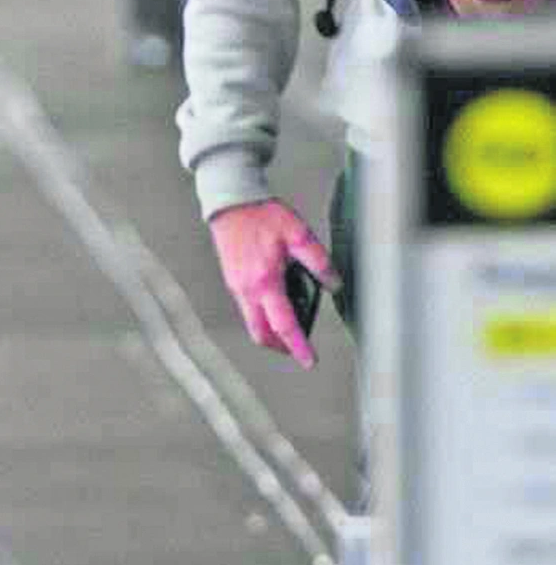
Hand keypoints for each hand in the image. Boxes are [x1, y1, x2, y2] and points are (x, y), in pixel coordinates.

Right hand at [208, 198, 339, 369]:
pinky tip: (277, 303)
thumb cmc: (263, 216)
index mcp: (265, 282)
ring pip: (253, 323)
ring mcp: (236, 287)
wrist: (231, 204)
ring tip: (291, 325)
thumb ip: (318, 262)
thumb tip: (333, 285)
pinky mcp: (232, 281)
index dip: (298, 346)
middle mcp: (247, 290)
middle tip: (299, 348)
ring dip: (271, 332)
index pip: (284, 324)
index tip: (309, 361)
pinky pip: (248, 309)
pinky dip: (263, 316)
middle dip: (280, 347)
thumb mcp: (298, 234)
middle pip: (262, 334)